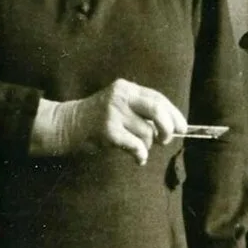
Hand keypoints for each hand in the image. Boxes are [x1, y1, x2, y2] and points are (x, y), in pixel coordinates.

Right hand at [33, 79, 187, 164]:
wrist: (65, 125)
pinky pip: (136, 146)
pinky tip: (137, 159)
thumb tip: (171, 127)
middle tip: (165, 140)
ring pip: (147, 132)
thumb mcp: (117, 105)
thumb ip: (140, 110)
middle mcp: (121, 97)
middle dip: (167, 127)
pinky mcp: (108, 130)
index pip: (158, 98)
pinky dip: (141, 155)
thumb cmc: (96, 119)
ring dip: (147, 145)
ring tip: (137, 148)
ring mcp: (113, 112)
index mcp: (126, 88)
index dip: (173, 114)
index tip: (182, 128)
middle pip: (157, 109)